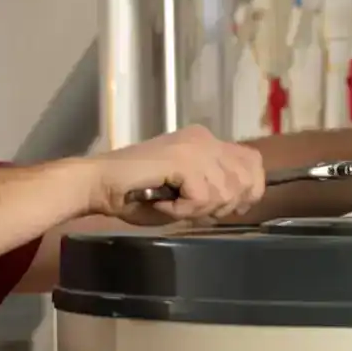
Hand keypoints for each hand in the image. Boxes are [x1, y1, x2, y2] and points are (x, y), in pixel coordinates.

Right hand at [88, 124, 266, 224]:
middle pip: (247, 178)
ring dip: (198, 211)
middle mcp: (205, 138)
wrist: (99, 183)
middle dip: (225, 205)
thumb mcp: (185, 192)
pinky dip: (183, 211)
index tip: (224, 208)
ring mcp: (195, 147)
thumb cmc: (135, 194)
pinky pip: (203, 198)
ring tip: (171, 206)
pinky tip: (162, 205)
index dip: (247, 190)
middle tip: (192, 210)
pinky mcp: (183, 159)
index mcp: (206, 141)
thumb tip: (239, 203)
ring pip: (226, 193)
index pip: (252, 162)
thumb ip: (213, 190)